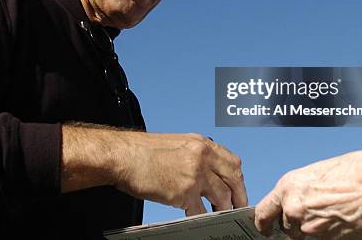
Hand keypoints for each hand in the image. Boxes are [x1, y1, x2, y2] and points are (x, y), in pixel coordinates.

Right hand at [61, 126, 246, 215]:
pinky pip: (201, 211)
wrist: (123, 156)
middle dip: (238, 195)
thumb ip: (195, 154)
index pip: (233, 161)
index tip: (237, 188)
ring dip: (222, 208)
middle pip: (234, 179)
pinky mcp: (184, 192)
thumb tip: (206, 171)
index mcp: (201, 143)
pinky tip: (195, 216)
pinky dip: (201, 216)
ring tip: (217, 214)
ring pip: (222, 197)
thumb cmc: (142, 151)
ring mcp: (195, 174)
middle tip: (237, 206)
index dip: (237, 178)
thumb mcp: (176, 143)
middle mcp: (202, 157)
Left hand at [254, 151, 361, 238]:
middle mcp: (294, 208)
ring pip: (303, 236)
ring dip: (311, 230)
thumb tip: (302, 195)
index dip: (263, 222)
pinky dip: (327, 235)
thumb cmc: (356, 171)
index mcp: (288, 187)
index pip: (263, 212)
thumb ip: (303, 187)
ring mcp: (310, 228)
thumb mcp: (319, 171)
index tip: (265, 227)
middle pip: (286, 226)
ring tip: (330, 215)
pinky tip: (340, 221)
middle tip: (314, 213)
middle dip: (296, 223)